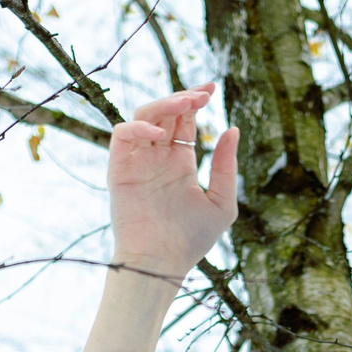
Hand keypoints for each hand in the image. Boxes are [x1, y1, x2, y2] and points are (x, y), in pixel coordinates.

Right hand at [108, 83, 238, 282]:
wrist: (161, 262)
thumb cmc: (192, 240)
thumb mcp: (221, 202)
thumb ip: (225, 167)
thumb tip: (232, 129)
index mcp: (180, 163)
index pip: (184, 120)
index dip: (195, 100)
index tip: (211, 89)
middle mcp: (158, 158)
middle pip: (165, 112)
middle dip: (183, 97)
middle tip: (203, 93)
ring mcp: (138, 162)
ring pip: (144, 116)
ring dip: (164, 104)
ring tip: (186, 104)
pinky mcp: (120, 169)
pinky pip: (122, 135)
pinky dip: (138, 127)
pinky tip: (159, 134)